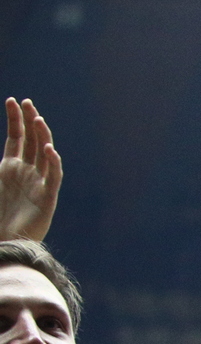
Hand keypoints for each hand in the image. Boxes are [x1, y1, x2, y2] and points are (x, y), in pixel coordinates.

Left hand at [0, 98, 60, 242]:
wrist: (4, 242)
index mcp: (10, 167)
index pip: (16, 137)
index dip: (15, 119)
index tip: (13, 101)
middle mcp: (26, 171)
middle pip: (31, 140)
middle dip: (30, 121)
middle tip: (28, 103)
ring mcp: (38, 183)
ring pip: (43, 154)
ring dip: (41, 137)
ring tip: (37, 120)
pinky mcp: (46, 198)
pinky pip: (52, 177)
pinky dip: (52, 163)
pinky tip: (47, 149)